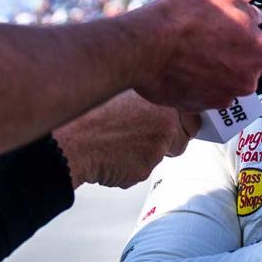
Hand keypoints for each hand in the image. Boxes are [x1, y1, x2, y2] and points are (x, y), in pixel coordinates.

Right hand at [54, 90, 195, 188]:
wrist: (70, 137)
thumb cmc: (90, 112)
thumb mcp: (126, 92)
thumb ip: (149, 100)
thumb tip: (159, 108)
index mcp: (164, 98)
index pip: (192, 114)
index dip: (183, 121)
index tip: (179, 124)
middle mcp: (167, 121)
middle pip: (184, 137)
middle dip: (171, 140)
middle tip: (146, 136)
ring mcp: (158, 146)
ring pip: (161, 154)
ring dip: (146, 153)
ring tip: (117, 141)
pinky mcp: (145, 168)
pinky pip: (142, 168)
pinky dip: (128, 166)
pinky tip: (109, 155)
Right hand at [131, 0, 261, 110]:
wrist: (145, 45)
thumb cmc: (182, 18)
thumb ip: (246, 11)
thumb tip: (255, 18)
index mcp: (258, 53)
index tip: (249, 46)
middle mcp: (245, 81)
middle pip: (250, 75)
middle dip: (237, 63)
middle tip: (215, 46)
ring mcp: (222, 98)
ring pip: (226, 87)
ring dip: (216, 76)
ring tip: (194, 56)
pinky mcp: (198, 108)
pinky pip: (204, 97)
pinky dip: (197, 87)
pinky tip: (182, 69)